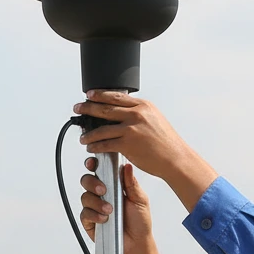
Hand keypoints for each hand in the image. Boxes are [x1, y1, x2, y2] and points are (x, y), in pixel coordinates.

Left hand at [73, 90, 217, 212]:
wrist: (175, 158)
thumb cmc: (166, 142)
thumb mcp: (155, 119)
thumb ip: (139, 114)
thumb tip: (123, 112)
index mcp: (143, 106)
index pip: (116, 96)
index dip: (100, 94)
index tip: (89, 95)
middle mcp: (137, 114)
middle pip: (105, 108)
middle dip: (88, 108)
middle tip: (78, 108)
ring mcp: (132, 129)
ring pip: (102, 128)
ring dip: (89, 133)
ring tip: (83, 137)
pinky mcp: (128, 144)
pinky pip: (105, 144)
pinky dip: (95, 146)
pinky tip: (91, 147)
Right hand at [79, 158, 152, 253]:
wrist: (137, 243)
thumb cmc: (139, 221)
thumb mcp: (140, 200)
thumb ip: (132, 183)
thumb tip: (127, 167)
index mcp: (113, 185)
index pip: (100, 170)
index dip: (93, 164)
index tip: (93, 163)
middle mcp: (102, 194)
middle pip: (87, 180)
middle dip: (92, 183)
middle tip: (103, 190)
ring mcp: (94, 207)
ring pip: (85, 196)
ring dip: (96, 202)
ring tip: (110, 210)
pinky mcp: (89, 221)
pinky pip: (85, 213)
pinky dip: (94, 215)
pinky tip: (104, 219)